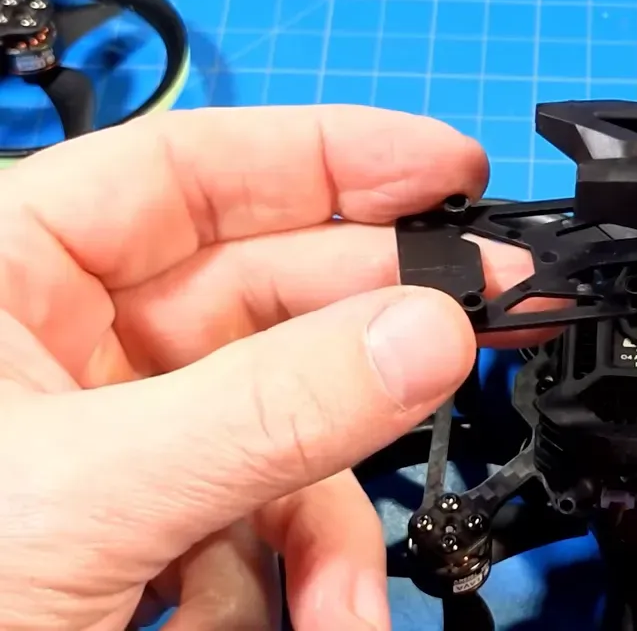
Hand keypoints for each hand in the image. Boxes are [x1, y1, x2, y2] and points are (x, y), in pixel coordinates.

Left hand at [0, 106, 536, 629]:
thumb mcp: (85, 493)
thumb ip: (269, 408)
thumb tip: (425, 331)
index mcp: (8, 271)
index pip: (194, 170)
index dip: (333, 157)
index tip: (448, 169)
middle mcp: (69, 343)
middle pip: (268, 297)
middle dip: (377, 331)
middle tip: (486, 323)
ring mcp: (119, 438)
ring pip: (285, 426)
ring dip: (331, 520)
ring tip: (344, 602)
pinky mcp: (152, 525)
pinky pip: (262, 516)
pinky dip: (297, 576)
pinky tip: (300, 623)